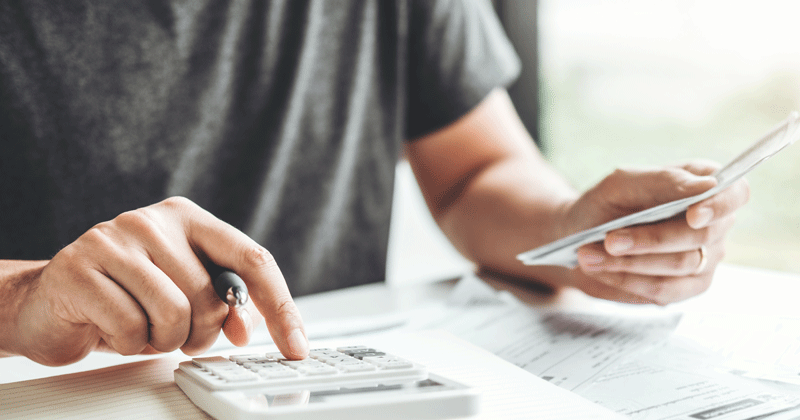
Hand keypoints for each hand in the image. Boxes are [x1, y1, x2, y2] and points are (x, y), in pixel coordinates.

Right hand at [11, 197, 307, 365]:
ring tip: (141, 328)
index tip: (296, 345)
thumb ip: (222, 302)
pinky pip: (130, 328)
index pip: (253, 259)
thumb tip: (246, 326)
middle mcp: (154, 221)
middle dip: (200, 333)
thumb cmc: (125, 296)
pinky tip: (111, 328)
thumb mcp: (182, 293)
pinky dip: (128, 344)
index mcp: (189, 219)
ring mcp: (114, 238)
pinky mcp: (80, 266)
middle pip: (214, 297)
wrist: (50, 301)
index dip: (279, 307)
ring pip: (175, 314)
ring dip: (163, 341)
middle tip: (173, 333)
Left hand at [568, 161, 748, 304]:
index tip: (693, 216)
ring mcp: (705, 259)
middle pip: (700, 236)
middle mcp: (714, 224)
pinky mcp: (686, 288)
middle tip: (609, 239)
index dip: (718, 205)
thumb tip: (706, 185)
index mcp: (704, 186)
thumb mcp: (623, 183)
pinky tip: (599, 270)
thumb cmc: (607, 203)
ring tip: (589, 255)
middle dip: (651, 239)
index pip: (734, 194)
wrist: (579, 235)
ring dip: (630, 262)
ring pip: (680, 265)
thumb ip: (662, 181)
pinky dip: (627, 280)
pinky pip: (665, 290)